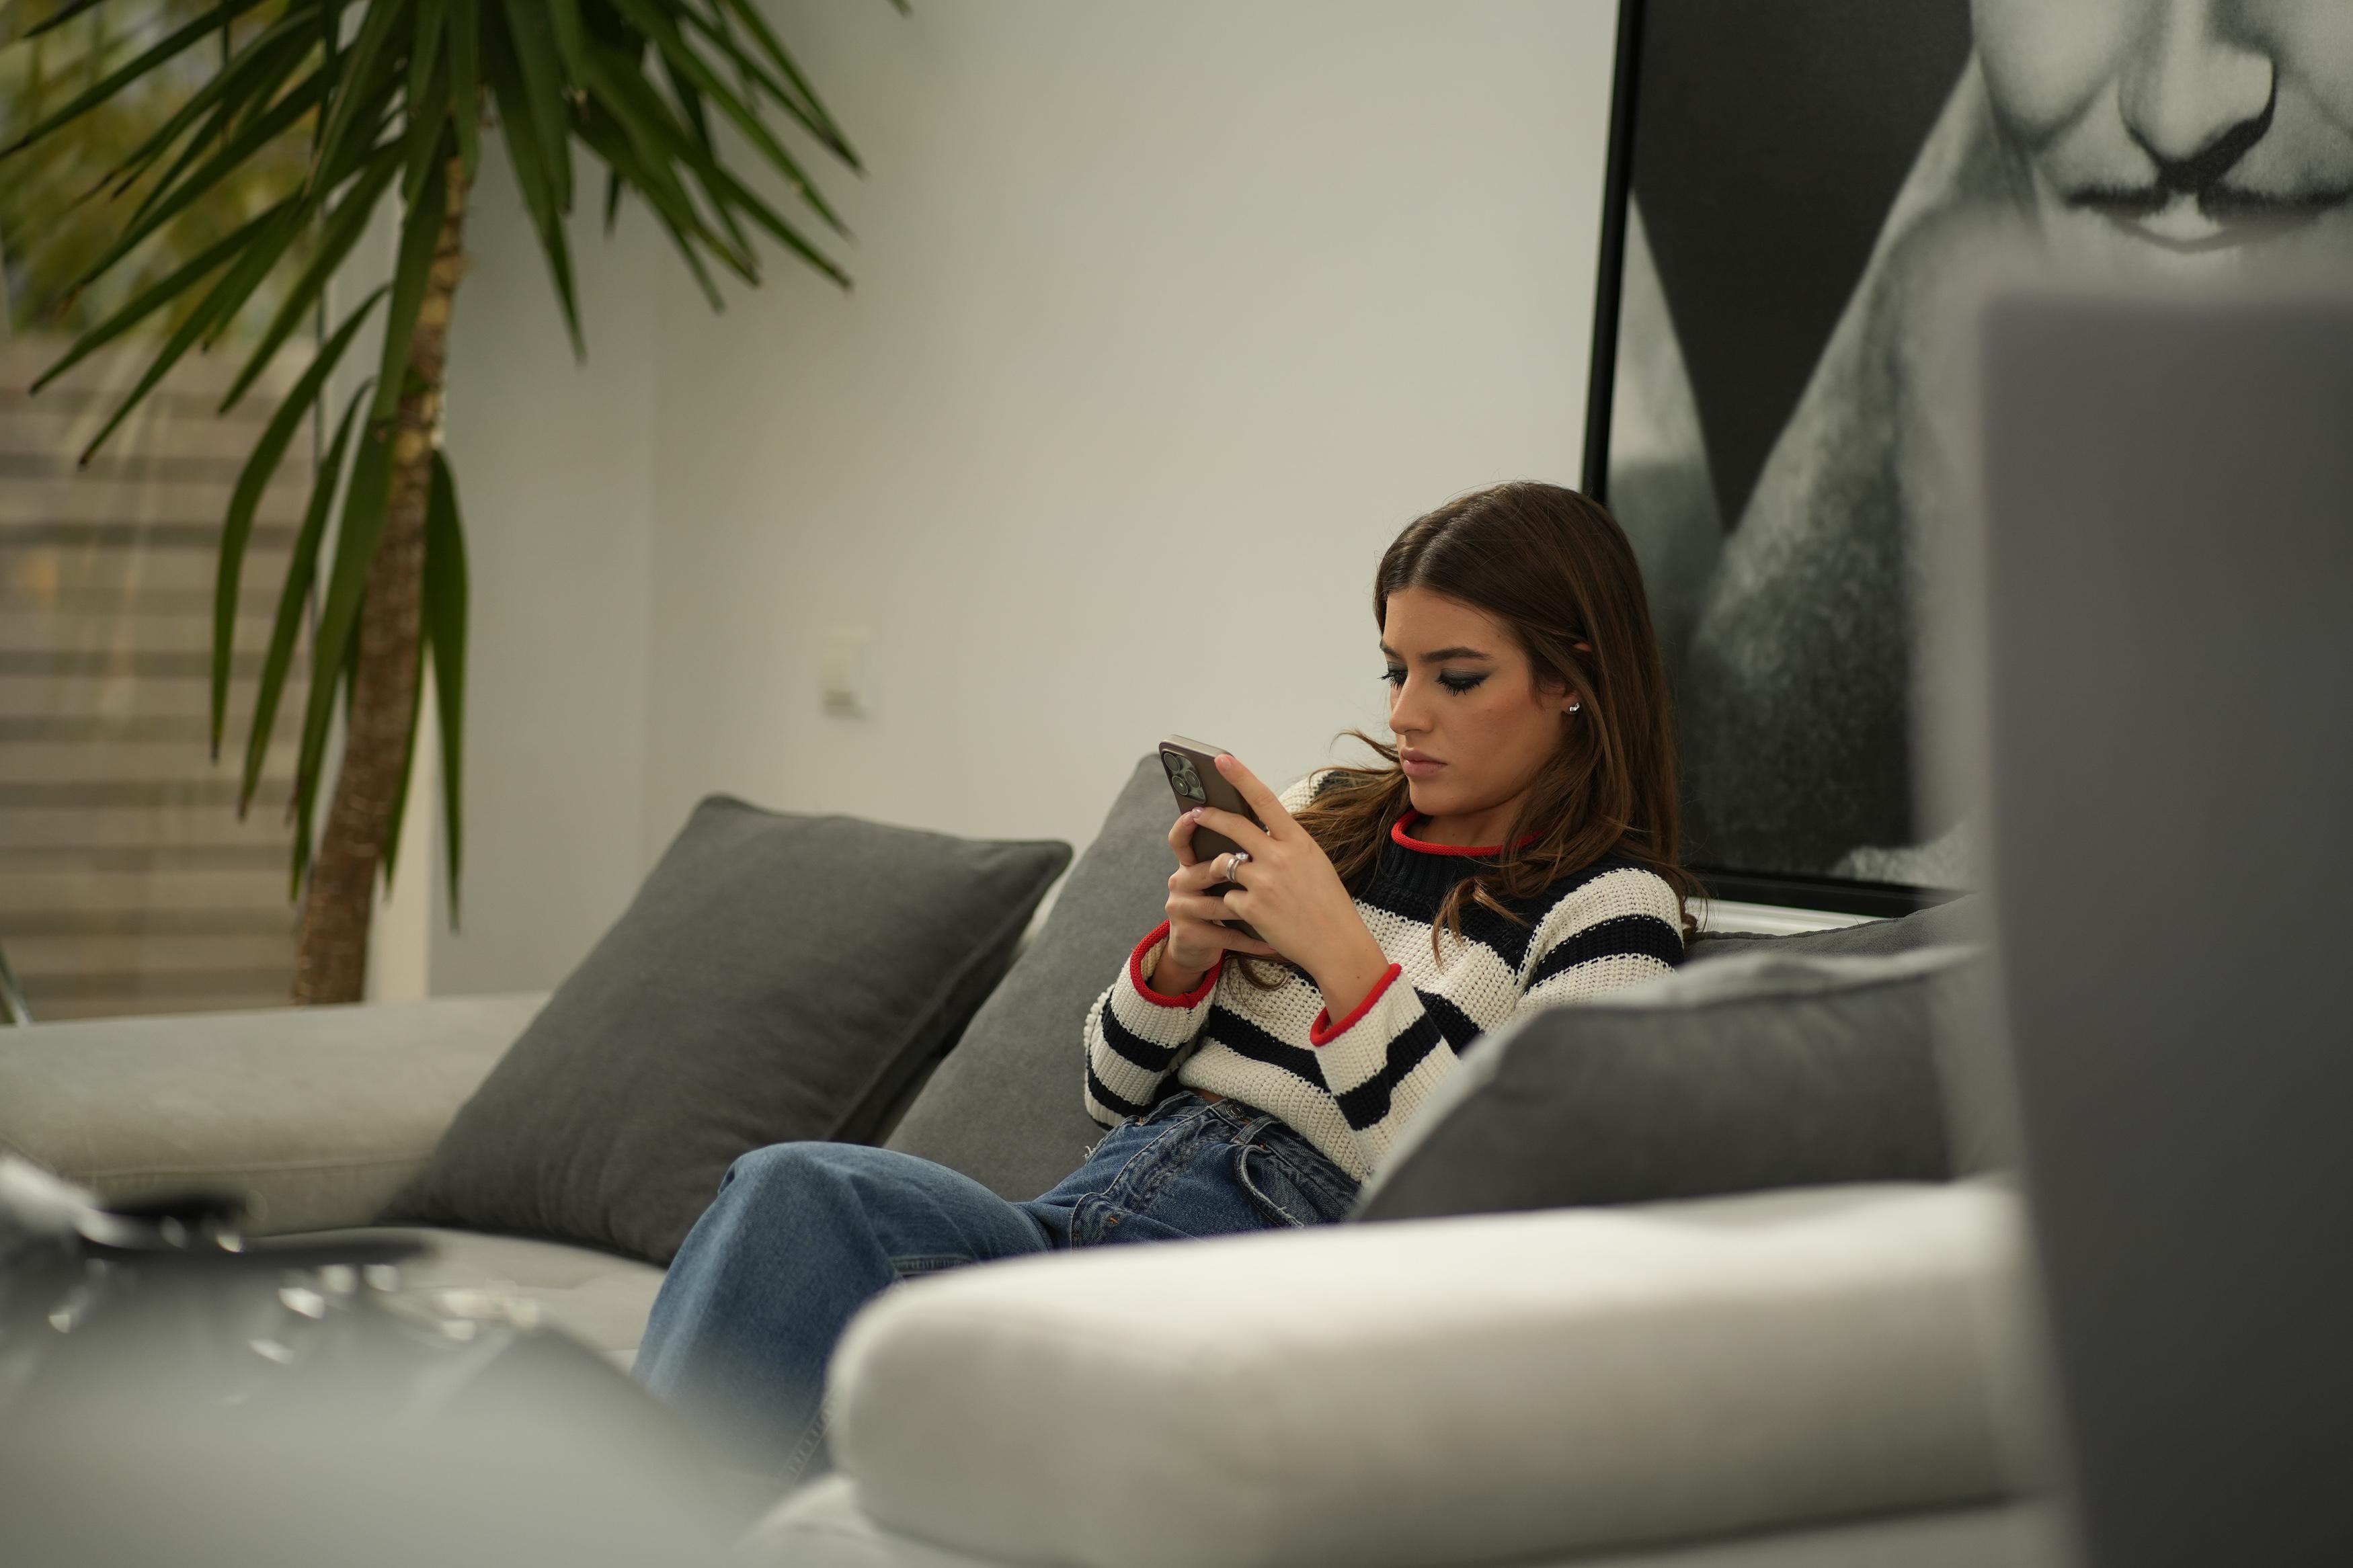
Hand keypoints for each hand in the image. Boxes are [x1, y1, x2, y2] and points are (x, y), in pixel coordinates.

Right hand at [1158, 809, 1280, 989]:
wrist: (1198, 948)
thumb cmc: (1221, 905)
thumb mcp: (1222, 879)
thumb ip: (1233, 856)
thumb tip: (1263, 825)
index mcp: (1190, 863)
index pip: (1180, 839)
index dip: (1185, 825)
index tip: (1196, 812)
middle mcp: (1180, 881)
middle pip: (1206, 869)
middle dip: (1234, 869)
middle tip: (1261, 870)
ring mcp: (1181, 909)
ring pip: (1220, 904)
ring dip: (1251, 909)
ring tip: (1276, 910)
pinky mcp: (1189, 935)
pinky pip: (1226, 935)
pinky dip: (1252, 940)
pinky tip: (1270, 943)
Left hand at [1184, 755, 1393, 1019]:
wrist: (1337, 944)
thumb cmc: (1328, 903)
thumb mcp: (1314, 863)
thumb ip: (1286, 845)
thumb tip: (1259, 831)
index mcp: (1299, 841)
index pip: (1264, 799)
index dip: (1240, 776)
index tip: (1221, 759)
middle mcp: (1280, 857)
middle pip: (1233, 826)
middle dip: (1208, 816)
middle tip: (1195, 812)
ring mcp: (1264, 882)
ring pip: (1224, 864)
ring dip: (1221, 870)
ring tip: (1230, 879)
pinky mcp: (1251, 908)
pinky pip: (1228, 897)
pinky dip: (1234, 904)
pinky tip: (1252, 914)